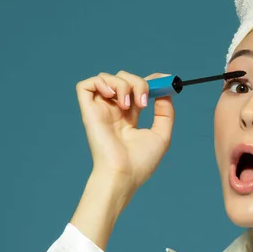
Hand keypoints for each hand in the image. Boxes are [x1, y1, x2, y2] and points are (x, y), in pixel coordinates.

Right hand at [76, 71, 174, 191]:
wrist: (123, 174)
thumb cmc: (140, 162)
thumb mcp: (161, 135)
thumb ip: (165, 113)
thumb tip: (165, 92)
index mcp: (129, 117)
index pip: (136, 88)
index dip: (150, 79)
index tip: (165, 78)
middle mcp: (113, 111)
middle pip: (124, 78)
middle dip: (139, 82)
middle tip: (144, 102)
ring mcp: (100, 110)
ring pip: (107, 77)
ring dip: (123, 84)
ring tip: (127, 105)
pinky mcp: (88, 111)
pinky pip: (86, 85)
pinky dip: (101, 82)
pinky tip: (113, 97)